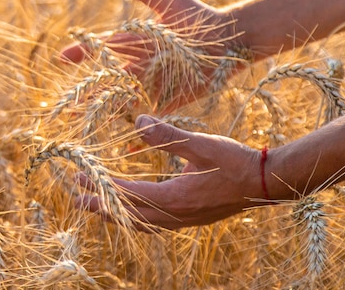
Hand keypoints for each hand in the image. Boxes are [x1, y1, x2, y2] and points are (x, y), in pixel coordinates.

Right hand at [61, 0, 236, 110]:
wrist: (230, 38)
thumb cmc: (200, 17)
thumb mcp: (171, 1)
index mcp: (137, 42)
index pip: (103, 48)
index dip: (83, 53)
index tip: (62, 58)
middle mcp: (142, 64)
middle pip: (108, 78)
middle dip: (88, 88)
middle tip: (68, 102)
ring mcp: (155, 83)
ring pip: (124, 97)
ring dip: (105, 108)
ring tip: (85, 120)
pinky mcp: (172, 98)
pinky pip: (152, 112)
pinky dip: (139, 123)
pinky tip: (123, 136)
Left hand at [77, 114, 264, 228]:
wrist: (266, 183)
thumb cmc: (235, 161)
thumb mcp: (200, 144)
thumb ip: (167, 134)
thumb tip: (138, 120)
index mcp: (173, 197)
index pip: (127, 194)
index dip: (102, 186)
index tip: (80, 179)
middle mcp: (175, 215)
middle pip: (128, 215)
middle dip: (101, 206)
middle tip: (78, 197)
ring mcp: (184, 220)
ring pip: (141, 223)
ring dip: (117, 214)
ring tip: (99, 206)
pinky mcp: (192, 219)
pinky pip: (155, 223)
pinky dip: (137, 217)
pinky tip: (136, 208)